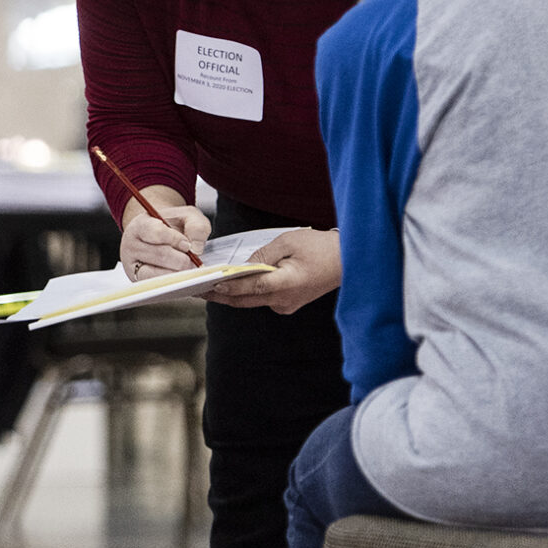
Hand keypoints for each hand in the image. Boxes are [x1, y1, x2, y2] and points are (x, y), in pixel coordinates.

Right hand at [120, 195, 210, 279]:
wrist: (159, 235)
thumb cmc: (172, 226)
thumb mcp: (187, 217)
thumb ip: (196, 226)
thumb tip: (196, 249)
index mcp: (140, 224)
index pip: (156, 232)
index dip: (175, 239)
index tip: (187, 245)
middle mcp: (131, 245)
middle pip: (160, 255)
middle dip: (182, 259)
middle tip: (193, 260)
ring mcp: (131, 264)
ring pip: (158, 273)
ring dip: (178, 272)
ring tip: (188, 267)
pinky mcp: (137, 279)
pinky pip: (156, 284)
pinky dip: (172, 281)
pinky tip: (181, 276)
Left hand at [206, 227, 340, 313]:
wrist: (350, 261)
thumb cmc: (323, 248)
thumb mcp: (289, 242)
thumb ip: (263, 255)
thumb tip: (243, 265)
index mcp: (285, 284)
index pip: (247, 288)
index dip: (225, 288)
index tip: (207, 285)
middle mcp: (284, 300)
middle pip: (244, 300)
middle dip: (220, 296)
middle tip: (198, 290)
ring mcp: (287, 304)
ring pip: (252, 302)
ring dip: (232, 295)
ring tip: (210, 287)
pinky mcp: (289, 303)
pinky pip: (262, 299)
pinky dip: (247, 293)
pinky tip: (234, 285)